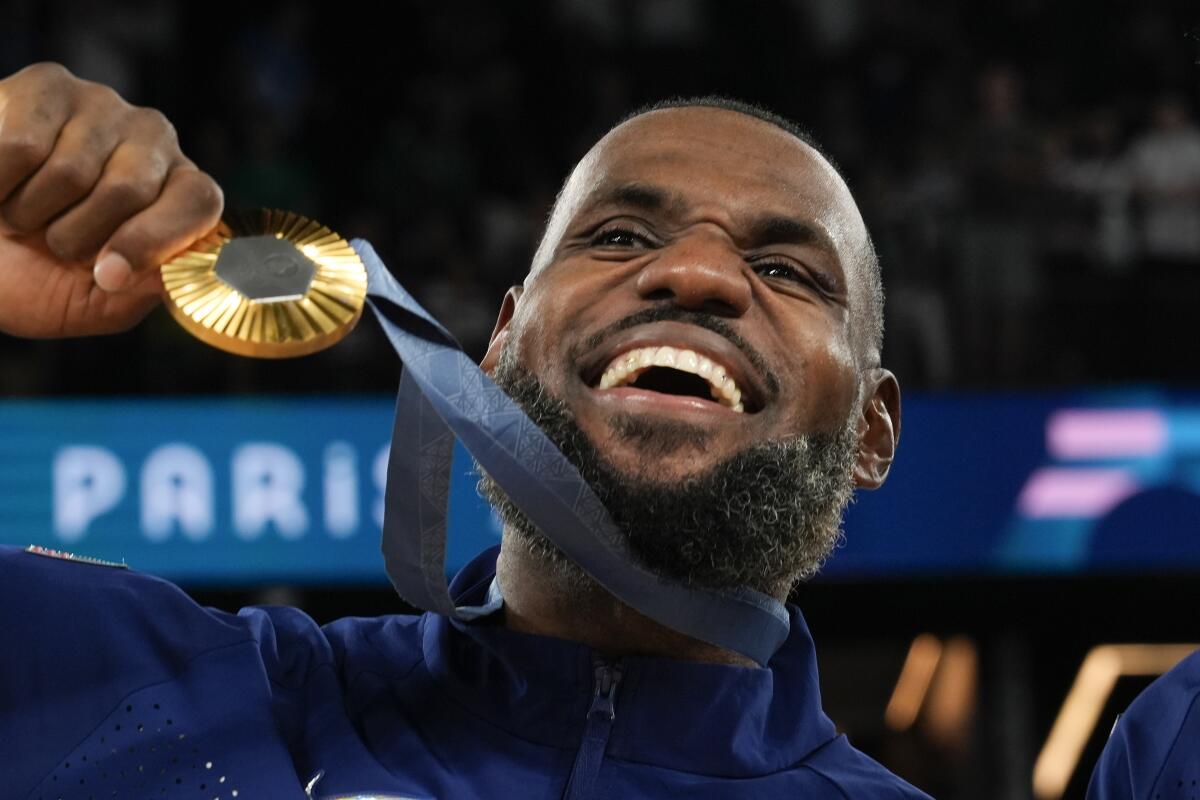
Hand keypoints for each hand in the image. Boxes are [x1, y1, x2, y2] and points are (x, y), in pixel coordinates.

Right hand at [0, 62, 222, 337]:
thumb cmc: (33, 276)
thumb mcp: (91, 302)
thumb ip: (136, 292)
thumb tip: (171, 273)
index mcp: (177, 194)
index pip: (199, 201)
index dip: (154, 240)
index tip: (107, 275)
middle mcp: (152, 141)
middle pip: (130, 189)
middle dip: (77, 235)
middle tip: (51, 242)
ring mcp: (103, 107)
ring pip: (72, 170)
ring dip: (32, 211)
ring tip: (24, 212)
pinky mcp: (48, 85)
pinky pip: (23, 144)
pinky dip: (0, 182)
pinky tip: (1, 184)